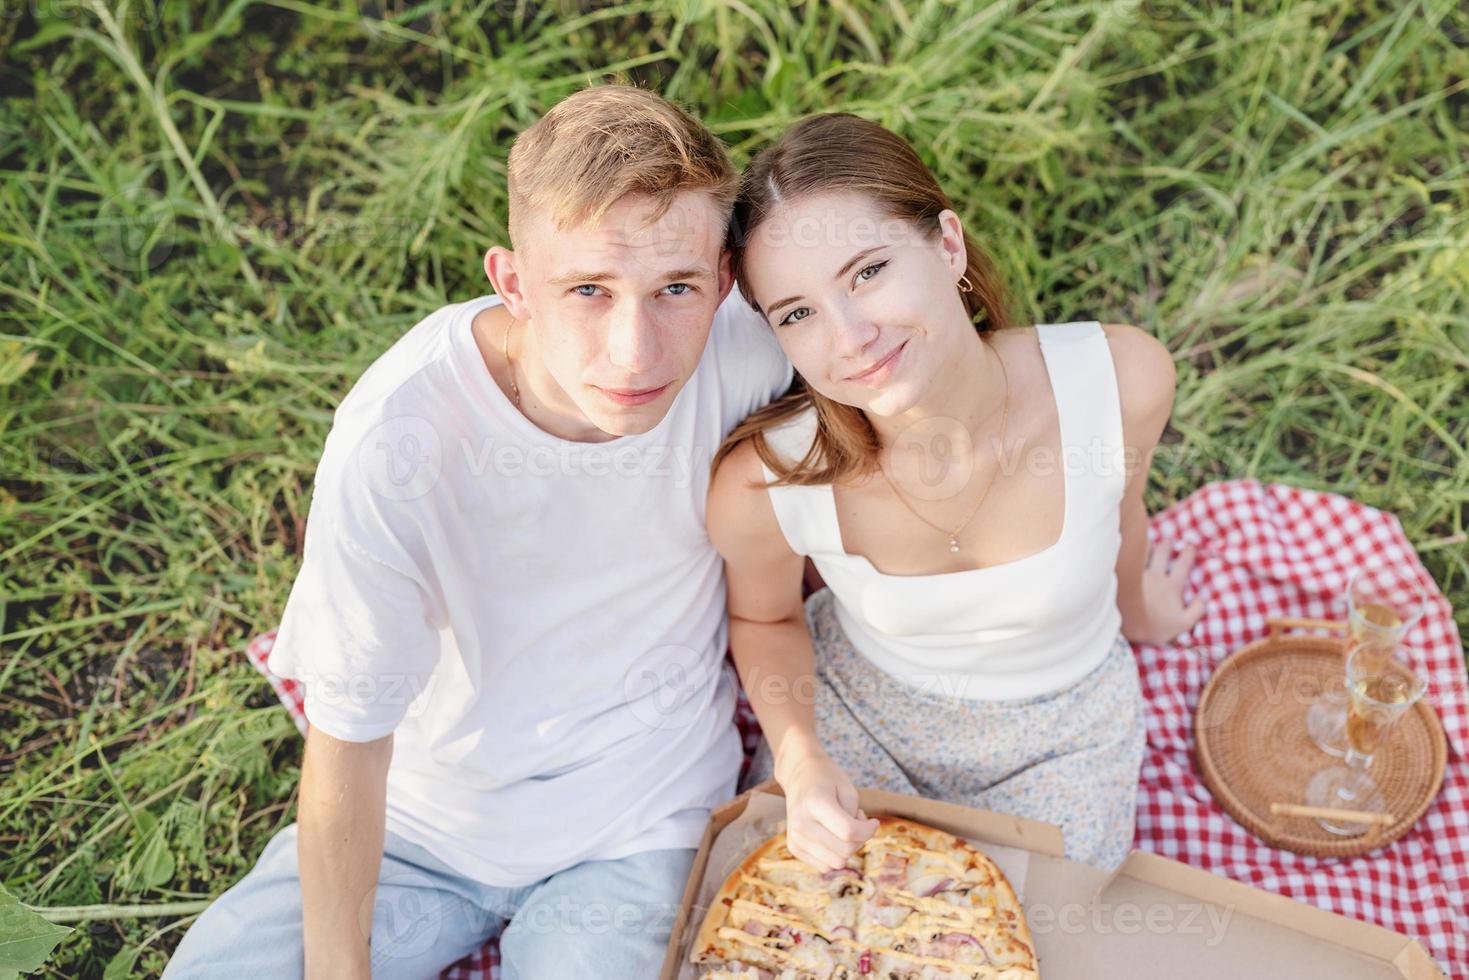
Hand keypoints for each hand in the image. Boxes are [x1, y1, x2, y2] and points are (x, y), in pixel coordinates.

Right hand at [776, 749, 878, 870]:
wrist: (799, 775)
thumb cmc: (827, 779)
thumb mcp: (847, 789)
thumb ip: (854, 817)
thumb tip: (855, 843)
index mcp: (814, 802)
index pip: (849, 831)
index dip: (868, 830)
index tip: (874, 821)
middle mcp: (801, 822)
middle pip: (844, 851)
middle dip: (860, 840)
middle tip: (857, 821)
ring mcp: (795, 837)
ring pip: (836, 863)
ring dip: (847, 849)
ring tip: (844, 828)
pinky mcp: (793, 847)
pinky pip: (825, 866)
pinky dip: (835, 855)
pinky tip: (833, 837)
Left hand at [1131, 536, 1208, 644]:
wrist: (1128, 625)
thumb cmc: (1155, 626)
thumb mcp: (1183, 623)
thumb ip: (1196, 610)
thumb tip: (1204, 597)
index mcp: (1171, 586)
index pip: (1182, 565)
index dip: (1188, 555)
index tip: (1191, 547)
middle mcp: (1155, 576)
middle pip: (1161, 553)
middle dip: (1166, 545)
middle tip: (1168, 541)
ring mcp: (1137, 575)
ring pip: (1142, 553)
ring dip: (1146, 546)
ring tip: (1146, 541)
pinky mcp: (1122, 577)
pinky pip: (1126, 560)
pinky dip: (1128, 553)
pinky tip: (1125, 549)